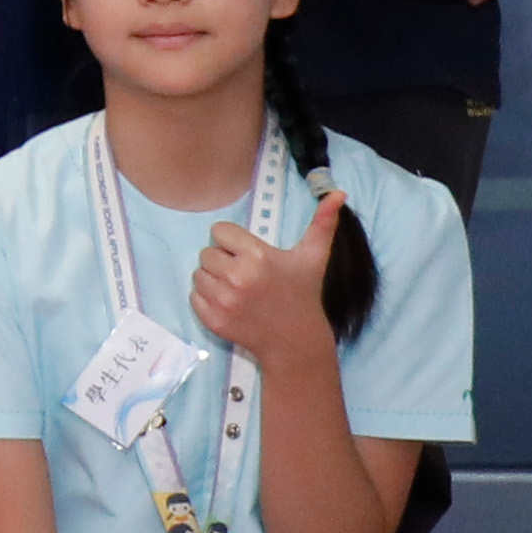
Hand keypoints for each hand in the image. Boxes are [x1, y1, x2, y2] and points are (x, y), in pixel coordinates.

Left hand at [191, 192, 348, 376]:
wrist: (296, 341)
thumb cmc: (303, 294)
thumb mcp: (314, 256)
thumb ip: (323, 223)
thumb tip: (338, 192)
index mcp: (258, 257)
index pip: (219, 231)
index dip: (232, 241)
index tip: (248, 254)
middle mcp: (237, 277)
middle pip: (207, 253)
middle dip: (223, 260)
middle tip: (245, 273)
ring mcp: (223, 300)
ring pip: (198, 274)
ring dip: (213, 278)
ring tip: (238, 288)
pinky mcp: (213, 319)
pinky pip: (194, 296)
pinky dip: (206, 298)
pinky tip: (230, 303)